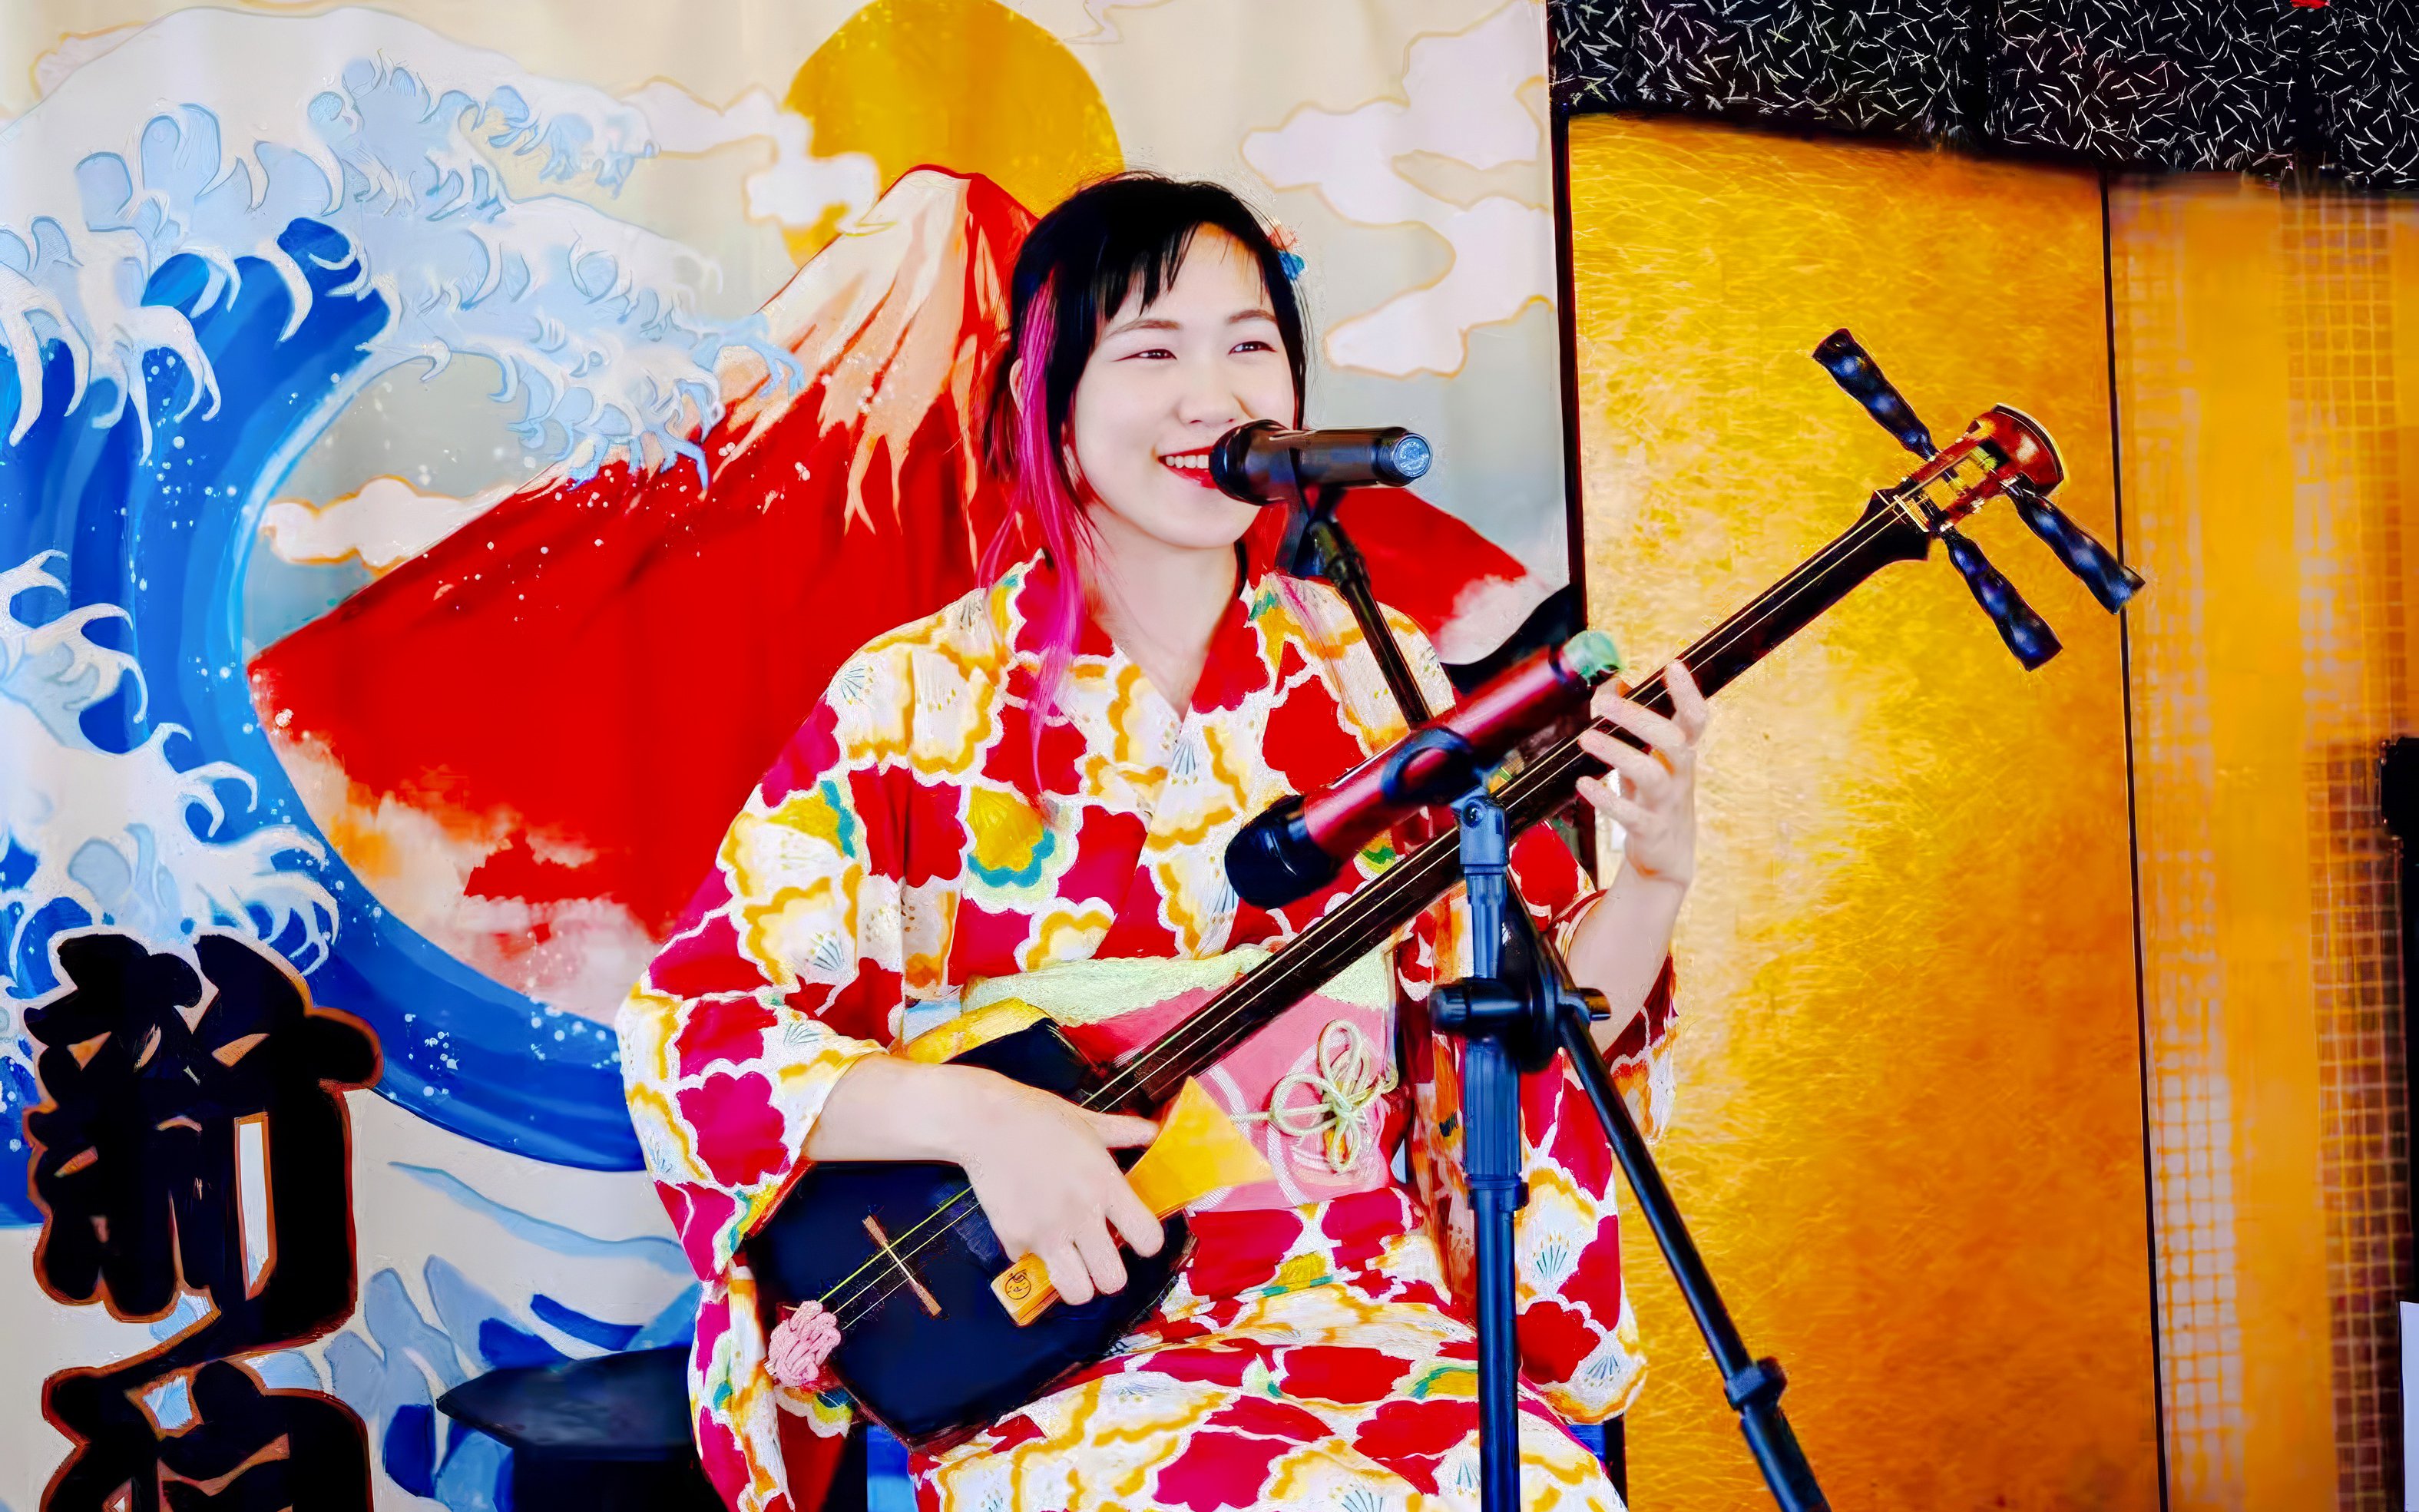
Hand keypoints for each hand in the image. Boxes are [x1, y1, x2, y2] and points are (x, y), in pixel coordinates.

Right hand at [949, 1074, 1162, 1305]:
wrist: (985, 1121)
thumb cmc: (1040, 1117)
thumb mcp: (1089, 1121)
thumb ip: (1124, 1132)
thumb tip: (1152, 1131)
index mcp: (1106, 1186)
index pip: (1148, 1239)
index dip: (1146, 1242)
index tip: (1134, 1235)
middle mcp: (1081, 1216)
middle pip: (1113, 1280)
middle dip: (1109, 1274)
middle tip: (1099, 1257)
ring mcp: (1046, 1232)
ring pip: (1076, 1292)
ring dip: (1076, 1282)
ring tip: (1071, 1263)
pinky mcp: (1014, 1239)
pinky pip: (1029, 1264)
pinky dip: (1030, 1254)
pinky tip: (1028, 1230)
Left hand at [1574, 658, 1708, 888]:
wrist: (1667, 857)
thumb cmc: (1655, 798)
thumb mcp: (1648, 759)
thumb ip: (1633, 726)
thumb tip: (1612, 684)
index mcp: (1682, 753)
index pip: (1695, 718)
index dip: (1688, 693)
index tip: (1673, 666)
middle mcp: (1680, 774)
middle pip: (1672, 740)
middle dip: (1639, 718)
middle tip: (1605, 704)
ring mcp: (1667, 803)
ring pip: (1651, 774)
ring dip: (1617, 753)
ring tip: (1586, 739)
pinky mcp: (1650, 830)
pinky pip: (1629, 814)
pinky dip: (1606, 799)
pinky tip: (1583, 784)